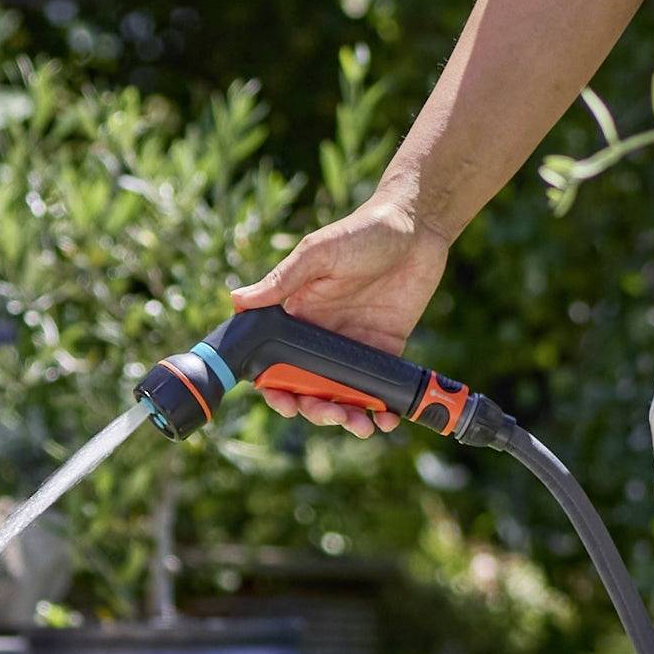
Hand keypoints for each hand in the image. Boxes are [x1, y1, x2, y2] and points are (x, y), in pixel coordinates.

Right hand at [230, 197, 449, 435]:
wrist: (417, 226)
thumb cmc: (362, 231)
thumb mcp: (319, 253)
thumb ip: (282, 280)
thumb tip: (237, 301)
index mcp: (297, 317)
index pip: (276, 363)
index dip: (275, 389)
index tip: (284, 402)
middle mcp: (321, 338)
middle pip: (308, 389)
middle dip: (315, 411)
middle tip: (331, 414)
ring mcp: (353, 348)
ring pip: (342, 396)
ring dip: (347, 419)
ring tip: (361, 427)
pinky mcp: (384, 351)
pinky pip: (378, 390)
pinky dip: (381, 411)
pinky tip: (386, 421)